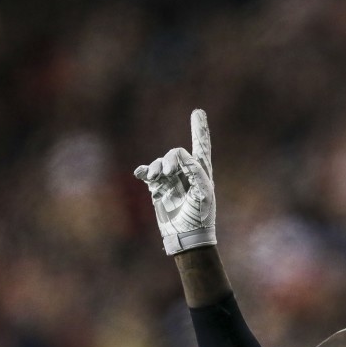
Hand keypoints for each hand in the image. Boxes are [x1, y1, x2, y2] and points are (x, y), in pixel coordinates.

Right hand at [134, 109, 216, 254]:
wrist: (187, 235)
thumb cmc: (201, 216)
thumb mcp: (204, 194)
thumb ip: (195, 172)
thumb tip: (182, 155)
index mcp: (202, 172)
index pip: (201, 146)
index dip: (199, 129)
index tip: (198, 111)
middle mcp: (186, 173)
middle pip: (175, 154)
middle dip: (170, 159)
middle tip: (167, 172)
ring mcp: (171, 180)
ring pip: (160, 163)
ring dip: (156, 168)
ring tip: (156, 179)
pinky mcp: (158, 188)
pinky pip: (148, 174)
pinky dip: (144, 172)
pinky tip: (141, 174)